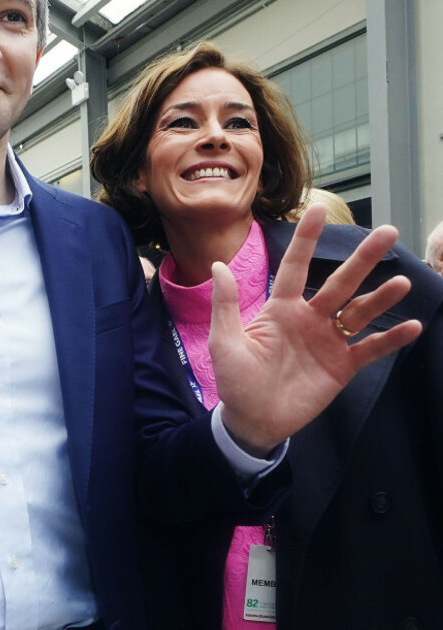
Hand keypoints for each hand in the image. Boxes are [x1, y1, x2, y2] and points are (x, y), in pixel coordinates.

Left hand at [209, 205, 421, 453]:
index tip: (319, 207)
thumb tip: (217, 265)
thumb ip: (226, 305)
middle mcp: (310, 318)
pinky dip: (391, 339)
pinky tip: (411, 326)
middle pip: (340, 282)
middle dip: (362, 259)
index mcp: (282, 308)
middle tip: (388, 232)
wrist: (252, 421)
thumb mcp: (224, 342)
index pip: (296, 266)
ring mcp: (329, 341)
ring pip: (360, 313)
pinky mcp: (342, 367)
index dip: (307, 238)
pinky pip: (370, 349)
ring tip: (401, 282)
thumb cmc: (235, 380)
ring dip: (381, 298)